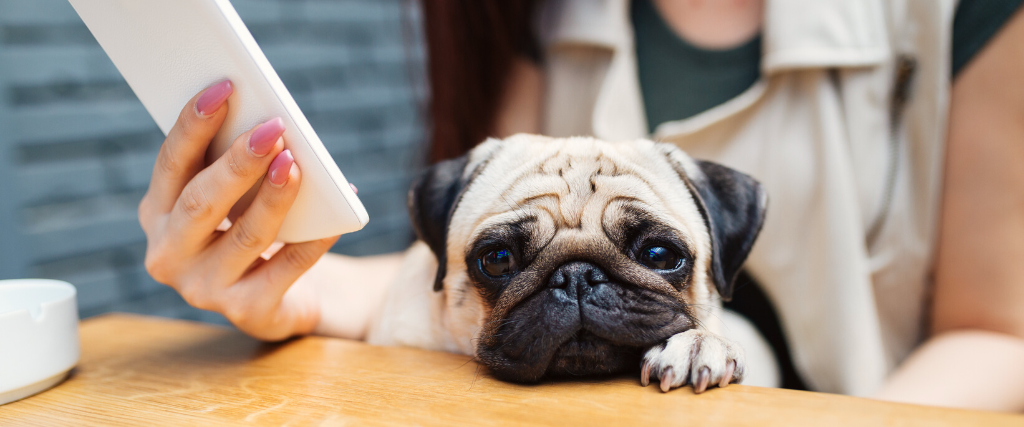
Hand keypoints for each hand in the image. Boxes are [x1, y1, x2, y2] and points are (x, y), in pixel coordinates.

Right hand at [138, 81, 338, 340]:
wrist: (281, 299)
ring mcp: (204, 290)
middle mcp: (169, 255)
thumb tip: (273, 128)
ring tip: (298, 166)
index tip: (225, 88)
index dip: (196, 125)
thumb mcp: (237, 198)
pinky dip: (312, 242)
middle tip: (272, 128)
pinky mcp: (247, 314)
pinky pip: (286, 270)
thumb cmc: (255, 229)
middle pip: (202, 203)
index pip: (172, 164)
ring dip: (274, 199)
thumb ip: (239, 167)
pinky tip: (333, 220)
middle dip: (239, 163)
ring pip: (245, 236)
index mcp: (158, 215)